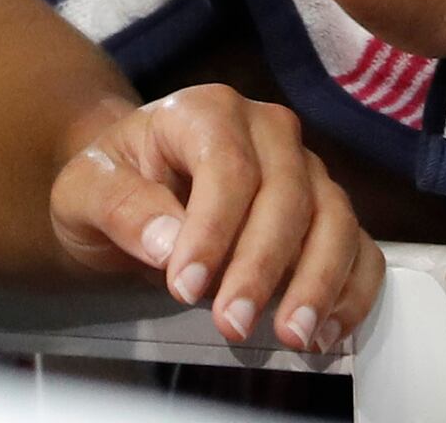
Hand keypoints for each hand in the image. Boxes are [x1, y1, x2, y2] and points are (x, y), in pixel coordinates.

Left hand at [46, 83, 385, 353]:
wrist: (131, 192)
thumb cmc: (113, 184)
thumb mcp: (85, 190)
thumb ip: (120, 206)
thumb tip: (167, 242)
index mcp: (207, 111)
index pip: (227, 166)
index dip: (212, 230)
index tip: (185, 286)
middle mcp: (267, 131)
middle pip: (286, 194)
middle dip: (262, 267)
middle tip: (231, 322)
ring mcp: (304, 171)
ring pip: (334, 219)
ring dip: (318, 282)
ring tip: (292, 334)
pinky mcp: (326, 212)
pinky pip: (360, 247)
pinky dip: (352, 290)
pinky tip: (326, 331)